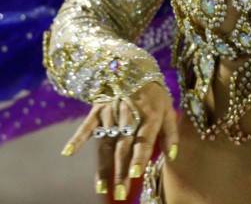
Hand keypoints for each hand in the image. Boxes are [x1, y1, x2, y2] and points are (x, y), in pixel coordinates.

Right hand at [61, 82, 177, 199]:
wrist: (133, 68)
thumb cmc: (155, 95)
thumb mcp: (169, 108)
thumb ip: (171, 133)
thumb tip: (172, 156)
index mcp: (150, 116)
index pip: (144, 141)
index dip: (140, 157)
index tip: (135, 175)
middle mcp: (130, 116)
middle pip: (124, 148)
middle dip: (121, 171)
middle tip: (121, 193)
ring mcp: (112, 113)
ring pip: (106, 144)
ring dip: (103, 166)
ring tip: (102, 188)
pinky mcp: (98, 110)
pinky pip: (86, 126)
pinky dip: (77, 138)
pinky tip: (68, 152)